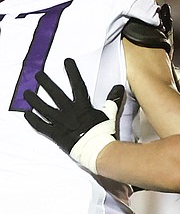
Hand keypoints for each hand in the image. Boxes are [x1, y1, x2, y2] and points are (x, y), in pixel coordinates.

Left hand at [24, 58, 123, 172]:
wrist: (98, 151)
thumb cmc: (104, 134)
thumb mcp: (110, 115)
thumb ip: (113, 100)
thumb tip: (119, 87)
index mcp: (83, 107)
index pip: (77, 85)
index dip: (72, 72)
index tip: (67, 61)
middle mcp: (70, 112)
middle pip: (55, 94)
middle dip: (46, 83)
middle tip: (38, 74)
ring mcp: (61, 123)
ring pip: (44, 109)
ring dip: (34, 100)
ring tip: (27, 93)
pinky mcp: (56, 135)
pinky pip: (42, 126)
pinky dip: (33, 120)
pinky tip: (27, 114)